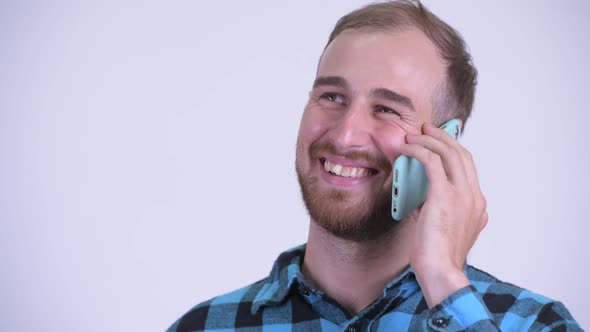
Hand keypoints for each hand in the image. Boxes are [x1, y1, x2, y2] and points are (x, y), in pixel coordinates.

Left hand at [400, 122, 487, 307]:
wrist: (440, 271)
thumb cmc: (437, 256)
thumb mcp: (442, 229)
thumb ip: (438, 212)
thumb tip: (422, 201)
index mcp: (477, 205)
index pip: (468, 167)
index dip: (453, 150)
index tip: (439, 141)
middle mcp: (474, 196)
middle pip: (462, 154)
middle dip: (443, 137)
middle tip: (427, 129)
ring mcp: (463, 194)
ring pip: (449, 153)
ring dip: (430, 140)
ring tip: (414, 134)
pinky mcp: (445, 195)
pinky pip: (432, 162)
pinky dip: (419, 151)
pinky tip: (407, 148)